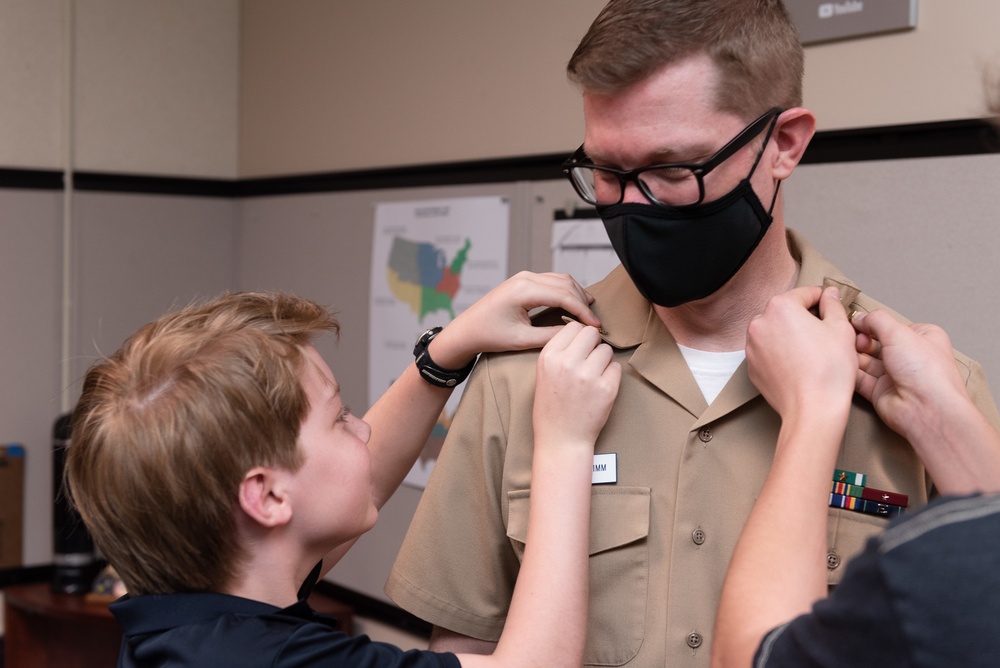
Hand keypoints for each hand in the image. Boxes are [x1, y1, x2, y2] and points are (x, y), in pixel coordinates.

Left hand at [429, 271, 599, 367]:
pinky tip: (573, 304)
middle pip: (565, 284)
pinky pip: (551, 281)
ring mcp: (524, 277)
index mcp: (524, 290)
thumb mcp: (522, 340)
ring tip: (588, 313)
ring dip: (576, 294)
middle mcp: (525, 278)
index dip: (582, 311)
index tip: (595, 325)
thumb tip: (575, 332)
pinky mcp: (523, 281)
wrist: (467, 330)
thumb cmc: (489, 335)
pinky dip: (566, 291)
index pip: (564, 295)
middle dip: (583, 301)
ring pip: (560, 279)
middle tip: (594, 321)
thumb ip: (551, 335)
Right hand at [533, 321, 620, 450]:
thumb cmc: (552, 407)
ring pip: (606, 350)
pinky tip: (600, 388)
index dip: (580, 337)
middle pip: (591, 333)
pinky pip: (616, 367)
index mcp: (549, 357)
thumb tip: (583, 331)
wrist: (561, 439)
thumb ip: (560, 351)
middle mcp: (567, 362)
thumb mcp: (544, 373)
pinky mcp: (606, 388)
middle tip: (590, 361)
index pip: (573, 327)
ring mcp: (587, 375)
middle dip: (593, 345)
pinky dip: (611, 376)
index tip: (580, 349)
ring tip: (593, 378)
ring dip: (603, 361)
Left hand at [746, 286, 855, 418]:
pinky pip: (768, 352)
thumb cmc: (829, 369)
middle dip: (805, 317)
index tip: (831, 305)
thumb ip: (833, 305)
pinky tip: (799, 364)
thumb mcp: (841, 329)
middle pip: (786, 312)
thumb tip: (829, 295)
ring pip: (776, 332)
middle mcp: (759, 323)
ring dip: (791, 334)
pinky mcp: (752, 367)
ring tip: (812, 350)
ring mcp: (751, 347)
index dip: (822, 298)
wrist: (813, 409)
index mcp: (780, 307)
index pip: (804, 293)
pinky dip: (781, 353)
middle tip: (825, 331)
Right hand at [852, 309, 966, 438]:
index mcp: (921, 338)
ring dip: (853, 355)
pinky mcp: (880, 391)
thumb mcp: (899, 333)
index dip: (872, 323)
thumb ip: (876, 320)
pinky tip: (842, 365)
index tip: (856, 321)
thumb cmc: (927, 372)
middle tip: (852, 339)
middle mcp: (908, 356)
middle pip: (875, 342)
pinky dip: (850, 372)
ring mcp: (893, 375)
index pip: (890, 325)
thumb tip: (860, 317)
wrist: (926, 410)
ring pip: (865, 360)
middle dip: (860, 339)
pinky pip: (859, 378)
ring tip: (843, 350)